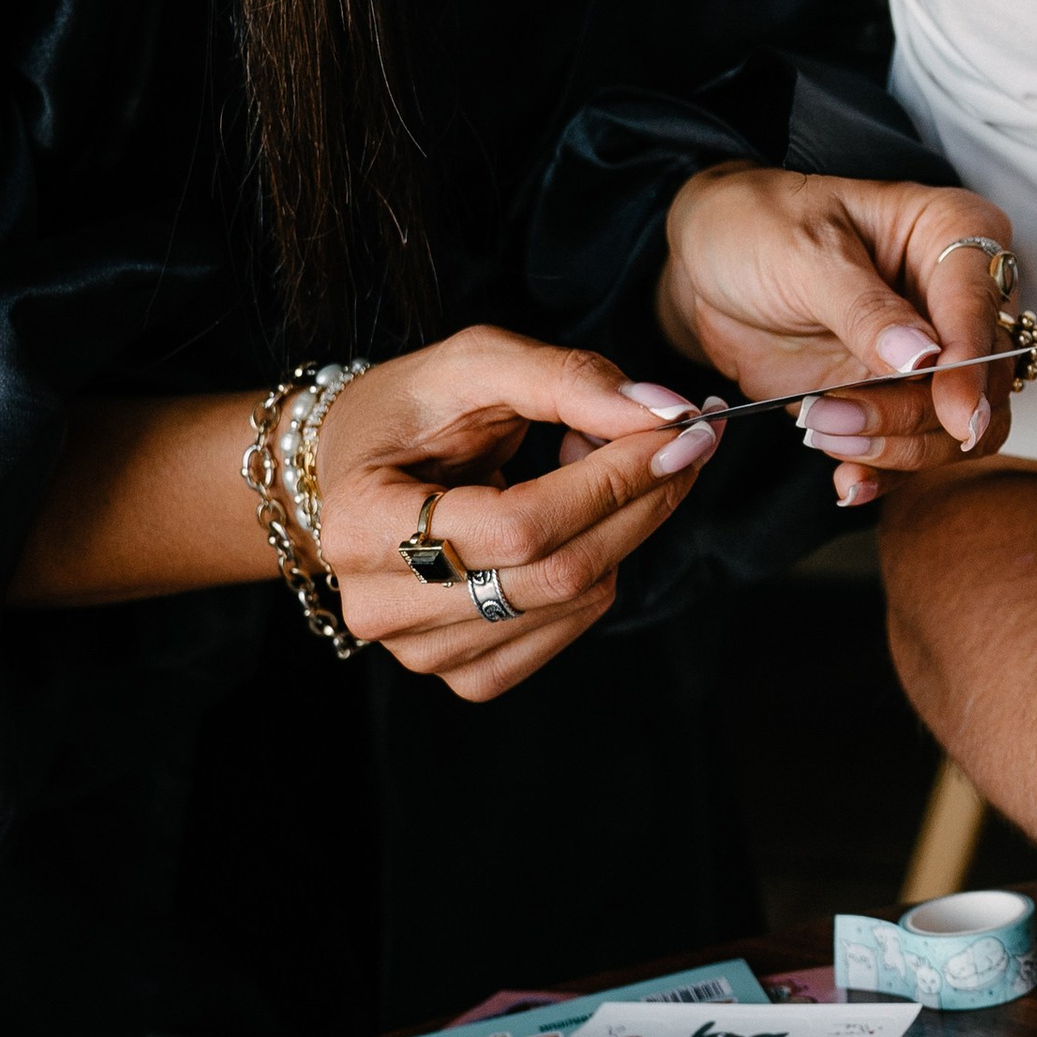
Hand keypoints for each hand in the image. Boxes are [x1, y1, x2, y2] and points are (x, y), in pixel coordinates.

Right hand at [312, 331, 726, 699]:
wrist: (355, 471)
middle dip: (641, 502)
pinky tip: (577, 525)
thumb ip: (567, 379)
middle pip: (557, 573)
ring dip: (620, 530)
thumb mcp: (476, 365)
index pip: (520, 525)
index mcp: (363, 523)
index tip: (680, 433)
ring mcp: (420, 650)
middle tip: (681, 445)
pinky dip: (598, 573)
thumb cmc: (410, 411)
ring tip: (595, 471)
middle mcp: (381, 603)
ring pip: (572, 604)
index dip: (613, 481)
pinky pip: (565, 633)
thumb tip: (664, 413)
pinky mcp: (462, 671)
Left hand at [654, 167, 1020, 507]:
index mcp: (953, 234)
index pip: (981, 307)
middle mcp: (956, 299)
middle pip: (984, 380)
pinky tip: (846, 481)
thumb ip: (865, 309)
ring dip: (896, 446)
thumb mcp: (804, 254)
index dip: (972, 366)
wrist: (706, 266)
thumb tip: (924, 358)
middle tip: (840, 414)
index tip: (957, 416)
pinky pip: (913, 450)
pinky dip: (882, 472)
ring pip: (956, 427)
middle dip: (919, 414)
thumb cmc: (758, 228)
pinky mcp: (895, 398)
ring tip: (823, 427)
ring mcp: (930, 356)